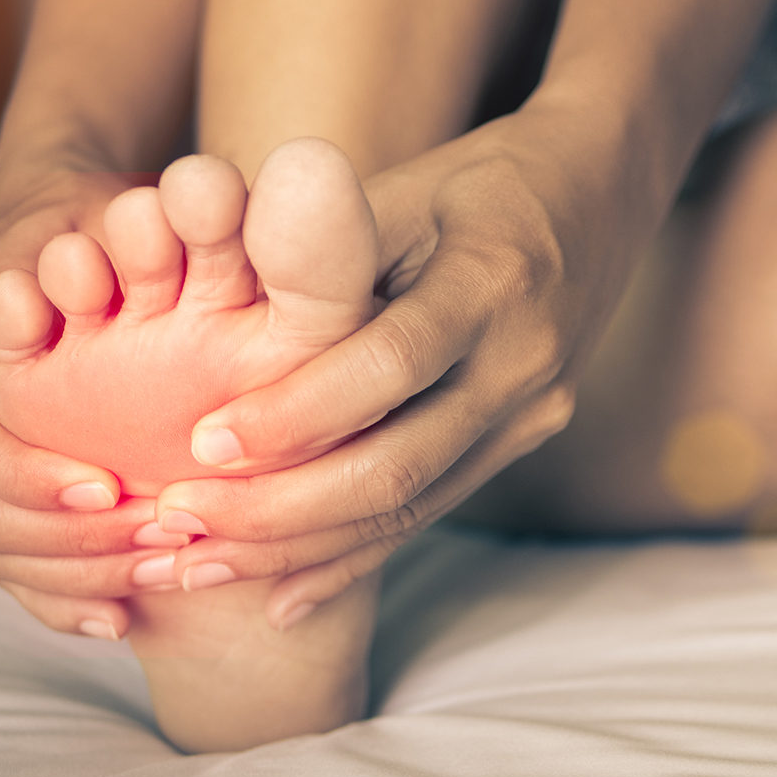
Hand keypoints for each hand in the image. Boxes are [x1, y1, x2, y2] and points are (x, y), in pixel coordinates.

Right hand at [0, 165, 179, 639]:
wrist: (79, 236)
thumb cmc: (104, 220)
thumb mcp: (120, 208)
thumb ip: (153, 221)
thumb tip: (208, 201)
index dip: (21, 470)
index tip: (102, 486)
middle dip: (63, 543)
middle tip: (160, 545)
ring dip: (75, 576)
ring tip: (163, 579)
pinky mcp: (26, 495)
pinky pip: (19, 570)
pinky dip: (64, 601)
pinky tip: (125, 622)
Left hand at [146, 101, 653, 627]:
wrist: (597, 196)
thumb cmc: (474, 182)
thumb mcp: (403, 190)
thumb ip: (320, 253)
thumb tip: (204, 323)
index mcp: (491, 280)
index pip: (390, 365)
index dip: (296, 414)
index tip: (201, 444)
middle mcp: (524, 361)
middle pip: (402, 464)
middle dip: (282, 509)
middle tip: (179, 522)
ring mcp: (534, 413)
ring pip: (413, 505)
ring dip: (303, 548)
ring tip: (202, 565)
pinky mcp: (523, 440)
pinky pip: (432, 509)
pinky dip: (353, 554)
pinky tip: (284, 594)